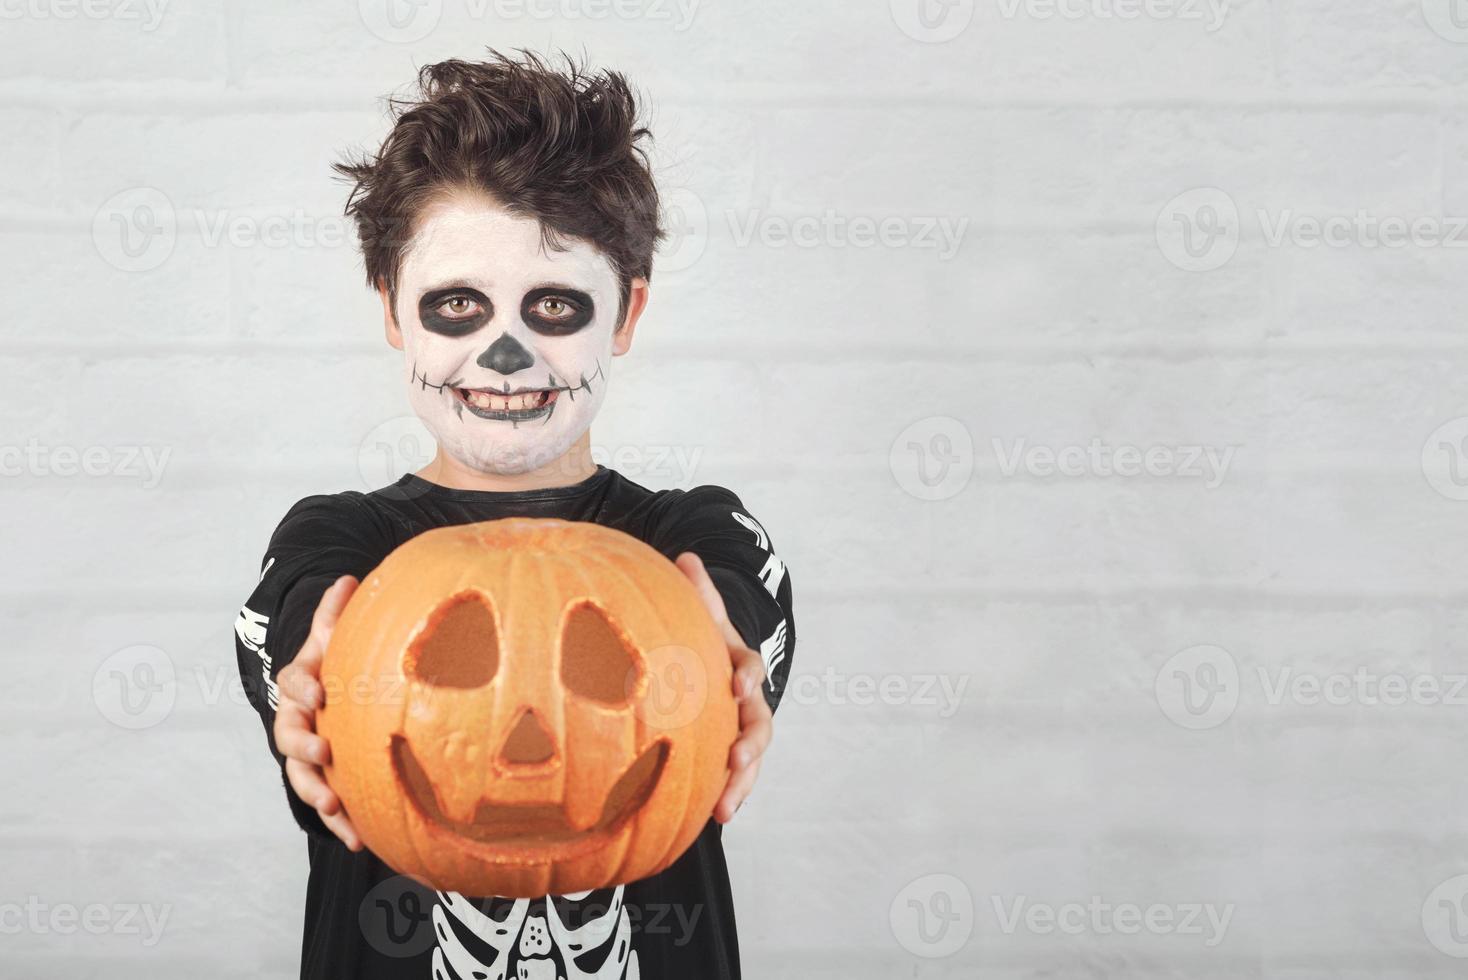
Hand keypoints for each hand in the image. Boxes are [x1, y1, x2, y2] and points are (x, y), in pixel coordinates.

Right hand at [272, 575, 364, 850]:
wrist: (326, 699)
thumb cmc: (333, 667)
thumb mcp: (332, 641)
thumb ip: (335, 615)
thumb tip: (348, 578)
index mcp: (300, 684)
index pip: (293, 683)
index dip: (303, 687)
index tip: (319, 692)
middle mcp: (295, 721)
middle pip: (288, 735)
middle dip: (304, 744)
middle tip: (323, 751)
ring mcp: (305, 755)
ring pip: (301, 775)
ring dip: (316, 790)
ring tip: (335, 803)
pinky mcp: (322, 780)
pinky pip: (327, 805)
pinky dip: (339, 823)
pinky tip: (360, 840)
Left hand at [674, 552, 772, 823]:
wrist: (717, 667)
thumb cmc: (705, 639)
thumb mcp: (702, 614)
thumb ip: (698, 591)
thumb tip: (687, 556)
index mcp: (742, 665)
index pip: (751, 669)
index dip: (747, 678)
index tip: (738, 687)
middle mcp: (749, 702)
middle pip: (759, 724)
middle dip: (750, 743)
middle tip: (735, 757)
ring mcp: (743, 731)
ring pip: (751, 759)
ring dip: (741, 783)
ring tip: (726, 808)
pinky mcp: (731, 755)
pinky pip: (736, 777)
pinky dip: (730, 795)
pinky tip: (716, 818)